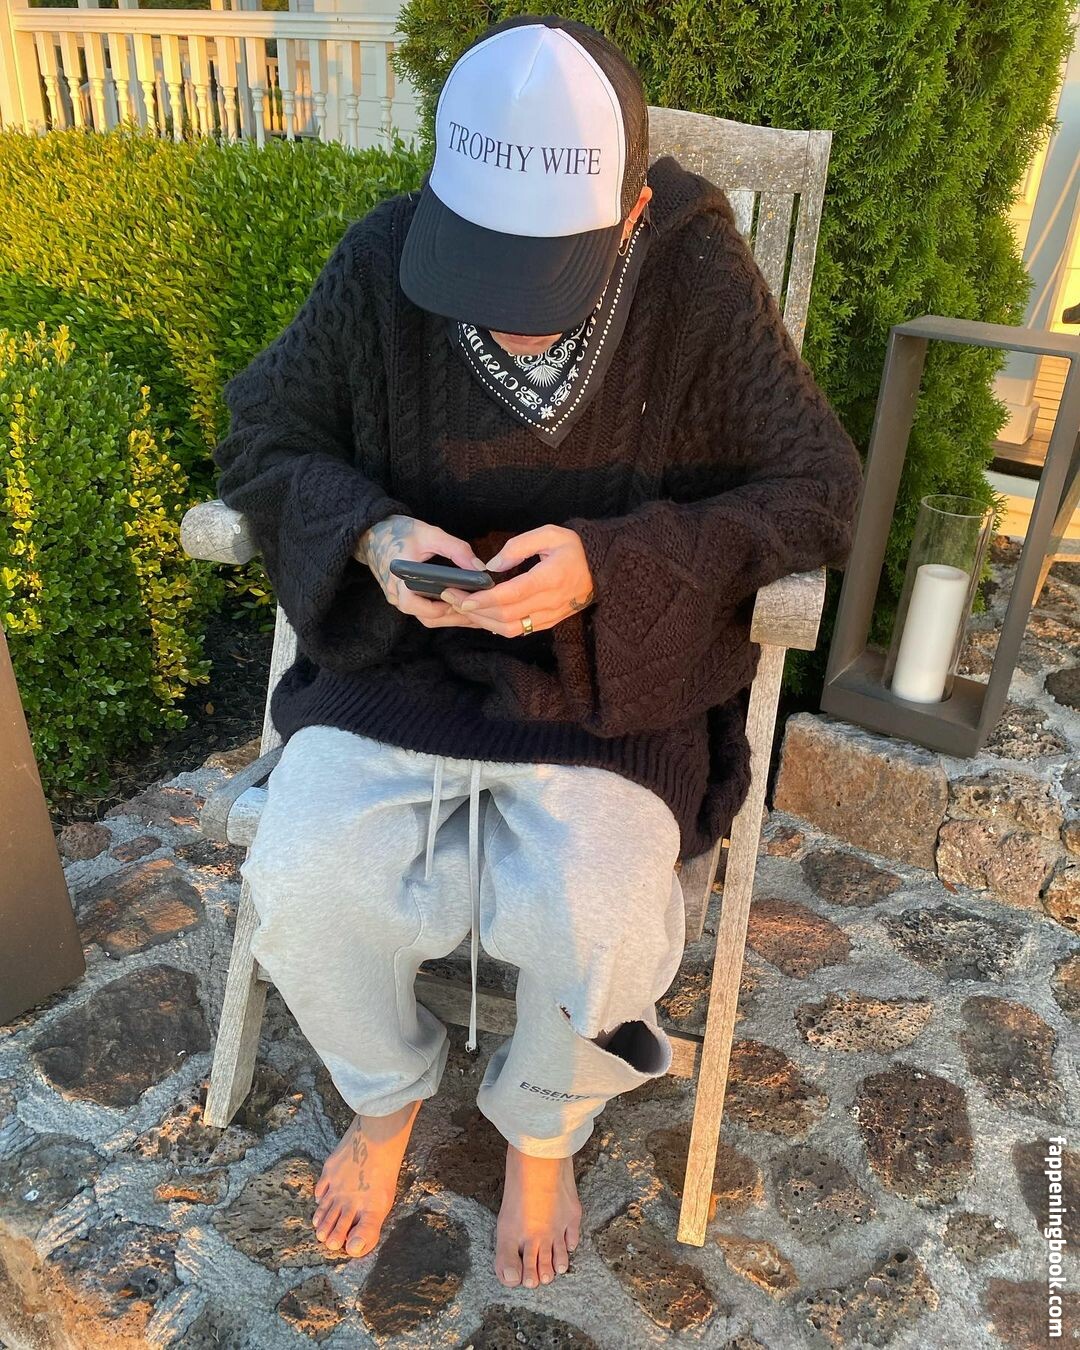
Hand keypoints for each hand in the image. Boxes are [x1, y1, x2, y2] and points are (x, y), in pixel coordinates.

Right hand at [356, 514, 486, 628]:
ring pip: (427, 617)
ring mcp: (398, 599)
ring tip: (475, 609)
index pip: (417, 606)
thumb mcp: (430, 534)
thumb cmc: (400, 531)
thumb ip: (456, 549)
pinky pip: (423, 611)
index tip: (464, 601)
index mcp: (399, 579)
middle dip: (454, 617)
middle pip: (427, 618)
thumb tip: (480, 569)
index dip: (441, 608)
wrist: (374, 532)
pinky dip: (443, 611)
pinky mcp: (403, 598)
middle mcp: (396, 594)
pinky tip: (460, 604)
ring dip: (450, 616)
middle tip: (480, 611)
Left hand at [438, 524, 595, 636]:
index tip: (463, 597)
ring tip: (463, 608)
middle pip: (506, 615)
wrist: (602, 570)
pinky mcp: (548, 623)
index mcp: (551, 577)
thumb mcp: (549, 534)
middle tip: (451, 598)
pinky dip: (497, 626)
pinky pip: (519, 631)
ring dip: (483, 621)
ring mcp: (550, 616)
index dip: (485, 598)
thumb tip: (492, 567)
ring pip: (511, 629)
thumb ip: (519, 546)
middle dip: (475, 610)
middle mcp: (551, 601)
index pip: (512, 594)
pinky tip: (482, 615)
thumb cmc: (574, 548)